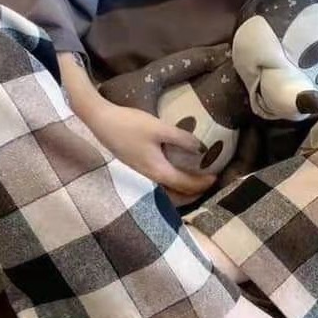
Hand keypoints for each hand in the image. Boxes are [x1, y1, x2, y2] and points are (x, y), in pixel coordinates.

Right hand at [83, 98, 217, 203]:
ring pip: (166, 192)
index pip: (186, 185)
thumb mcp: (159, 128)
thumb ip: (182, 138)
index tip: (216, 176)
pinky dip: (170, 185)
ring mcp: (140, 176)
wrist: (100, 121)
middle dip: (194, 193)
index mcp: (158, 172)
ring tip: (194, 182)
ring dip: (182, 191)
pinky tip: (173, 172)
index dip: (203, 183)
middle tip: (208, 183)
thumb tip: (202, 148)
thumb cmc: (129, 124)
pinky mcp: (136, 170)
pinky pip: (158, 185)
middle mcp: (149, 179)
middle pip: (176, 196)